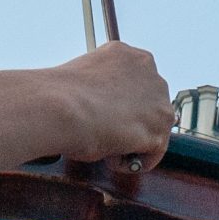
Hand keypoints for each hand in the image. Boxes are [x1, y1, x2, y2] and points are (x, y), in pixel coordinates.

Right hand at [49, 42, 171, 167]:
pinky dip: (130, 161)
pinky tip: (109, 157)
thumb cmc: (60, 96)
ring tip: (104, 145)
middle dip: (129, 122)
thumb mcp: (86, 79)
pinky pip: (150, 153)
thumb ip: (104, 88)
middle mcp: (151, 74)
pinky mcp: (158, 129)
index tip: (104, 116)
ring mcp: (159, 101)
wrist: (60, 109)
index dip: (120, 104)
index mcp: (131, 57)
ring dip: (130, 142)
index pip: (138, 84)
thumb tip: (101, 107)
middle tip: (105, 134)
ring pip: (151, 130)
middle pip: (150, 106)